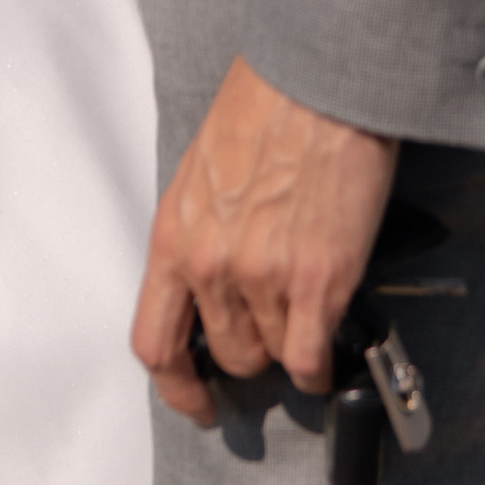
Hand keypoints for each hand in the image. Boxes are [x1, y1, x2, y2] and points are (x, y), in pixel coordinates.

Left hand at [131, 57, 399, 424]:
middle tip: (275, 335)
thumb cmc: (267, 108)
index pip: (155, 342)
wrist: (320, 81)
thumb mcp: (203, 174)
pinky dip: (320, 366)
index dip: (176, 387)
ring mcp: (263, 277)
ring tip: (310, 316)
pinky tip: (328, 352)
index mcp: (173, 238)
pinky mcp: (318, 280)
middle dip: (251, 355)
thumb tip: (215, 285)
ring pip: (272, 354)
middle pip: (226, 355)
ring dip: (290, 348)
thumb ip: (202, 235)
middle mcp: (210, 266)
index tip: (196, 402)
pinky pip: (310, 357)